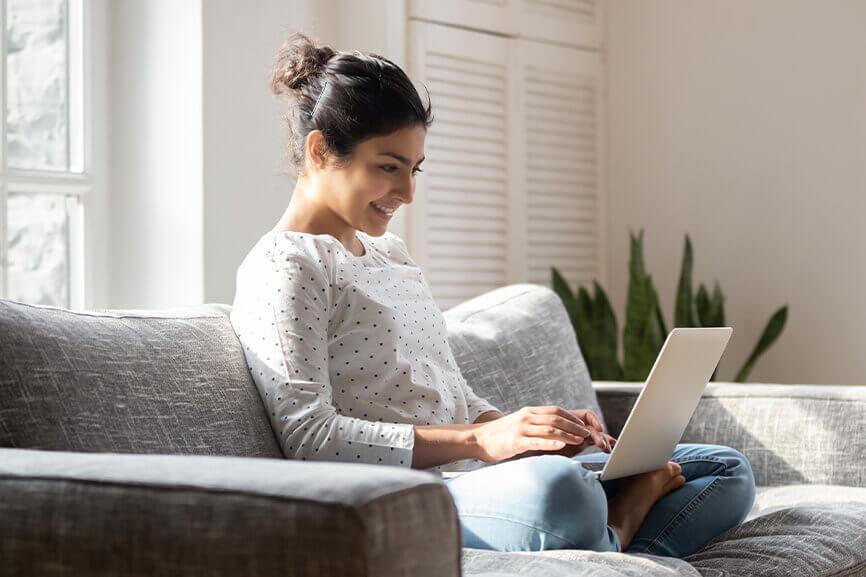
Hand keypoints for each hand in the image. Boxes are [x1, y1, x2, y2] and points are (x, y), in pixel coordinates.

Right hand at [498, 408, 616, 461]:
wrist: (478, 439)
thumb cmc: (501, 435)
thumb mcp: (521, 425)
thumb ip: (538, 426)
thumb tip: (561, 435)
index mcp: (530, 412)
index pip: (557, 411)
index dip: (574, 418)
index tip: (586, 426)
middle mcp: (527, 417)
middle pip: (557, 418)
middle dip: (576, 426)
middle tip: (589, 434)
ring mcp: (521, 428)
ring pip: (549, 429)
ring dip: (568, 434)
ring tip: (581, 440)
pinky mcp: (515, 441)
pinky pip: (536, 441)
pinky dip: (551, 443)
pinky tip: (561, 446)